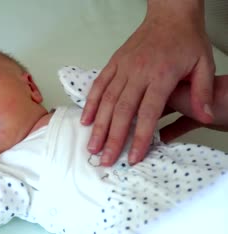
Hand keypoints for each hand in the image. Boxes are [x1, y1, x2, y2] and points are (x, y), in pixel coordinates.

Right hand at [81, 0, 214, 165]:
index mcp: (161, 75)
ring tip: (92, 146)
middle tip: (106, 159)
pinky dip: (91, 103)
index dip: (139, 137)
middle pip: (122, 111)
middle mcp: (138, 73)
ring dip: (99, 126)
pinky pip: (99, 85)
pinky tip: (86, 120)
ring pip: (107, 101)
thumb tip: (205, 117)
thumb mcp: (204, 63)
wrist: (169, 15)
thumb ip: (203, 91)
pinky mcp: (114, 63)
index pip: (148, 113)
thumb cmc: (186, 39)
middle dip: (113, 138)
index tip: (133, 157)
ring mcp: (123, 68)